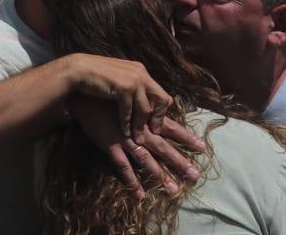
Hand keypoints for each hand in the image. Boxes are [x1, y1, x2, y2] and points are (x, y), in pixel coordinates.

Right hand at [70, 54, 172, 138]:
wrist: (77, 70)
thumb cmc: (95, 76)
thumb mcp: (118, 78)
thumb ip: (131, 86)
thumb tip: (140, 101)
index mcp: (141, 71)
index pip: (161, 93)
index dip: (160, 111)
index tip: (155, 124)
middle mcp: (141, 74)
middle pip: (162, 100)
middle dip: (158, 119)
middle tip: (154, 133)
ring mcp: (133, 80)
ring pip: (145, 110)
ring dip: (140, 126)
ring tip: (138, 139)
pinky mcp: (123, 88)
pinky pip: (129, 112)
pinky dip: (126, 124)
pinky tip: (123, 132)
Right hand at [70, 96, 200, 198]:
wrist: (83, 93)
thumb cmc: (104, 91)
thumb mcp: (126, 94)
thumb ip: (139, 102)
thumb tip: (151, 105)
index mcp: (144, 116)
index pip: (170, 127)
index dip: (186, 137)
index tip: (202, 147)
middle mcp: (139, 129)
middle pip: (164, 147)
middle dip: (180, 162)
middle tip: (195, 175)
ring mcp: (126, 139)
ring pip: (147, 160)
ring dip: (161, 175)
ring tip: (174, 189)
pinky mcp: (111, 146)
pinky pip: (124, 167)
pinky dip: (132, 182)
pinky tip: (140, 195)